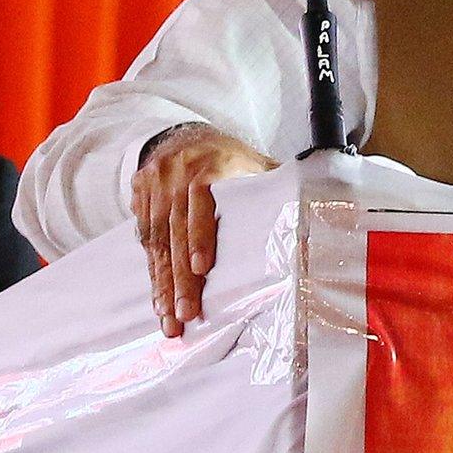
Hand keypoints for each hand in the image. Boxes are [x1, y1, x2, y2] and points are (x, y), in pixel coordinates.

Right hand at [130, 126, 274, 337]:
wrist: (181, 134)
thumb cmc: (227, 156)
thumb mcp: (253, 162)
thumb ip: (276, 183)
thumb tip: (313, 204)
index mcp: (208, 165)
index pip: (200, 204)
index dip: (199, 237)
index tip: (200, 268)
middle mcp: (175, 175)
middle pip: (174, 232)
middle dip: (179, 278)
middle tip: (185, 314)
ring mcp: (153, 187)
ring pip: (155, 242)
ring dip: (162, 283)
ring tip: (168, 317)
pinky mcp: (139, 199)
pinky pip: (144, 240)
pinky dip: (152, 270)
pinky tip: (158, 298)